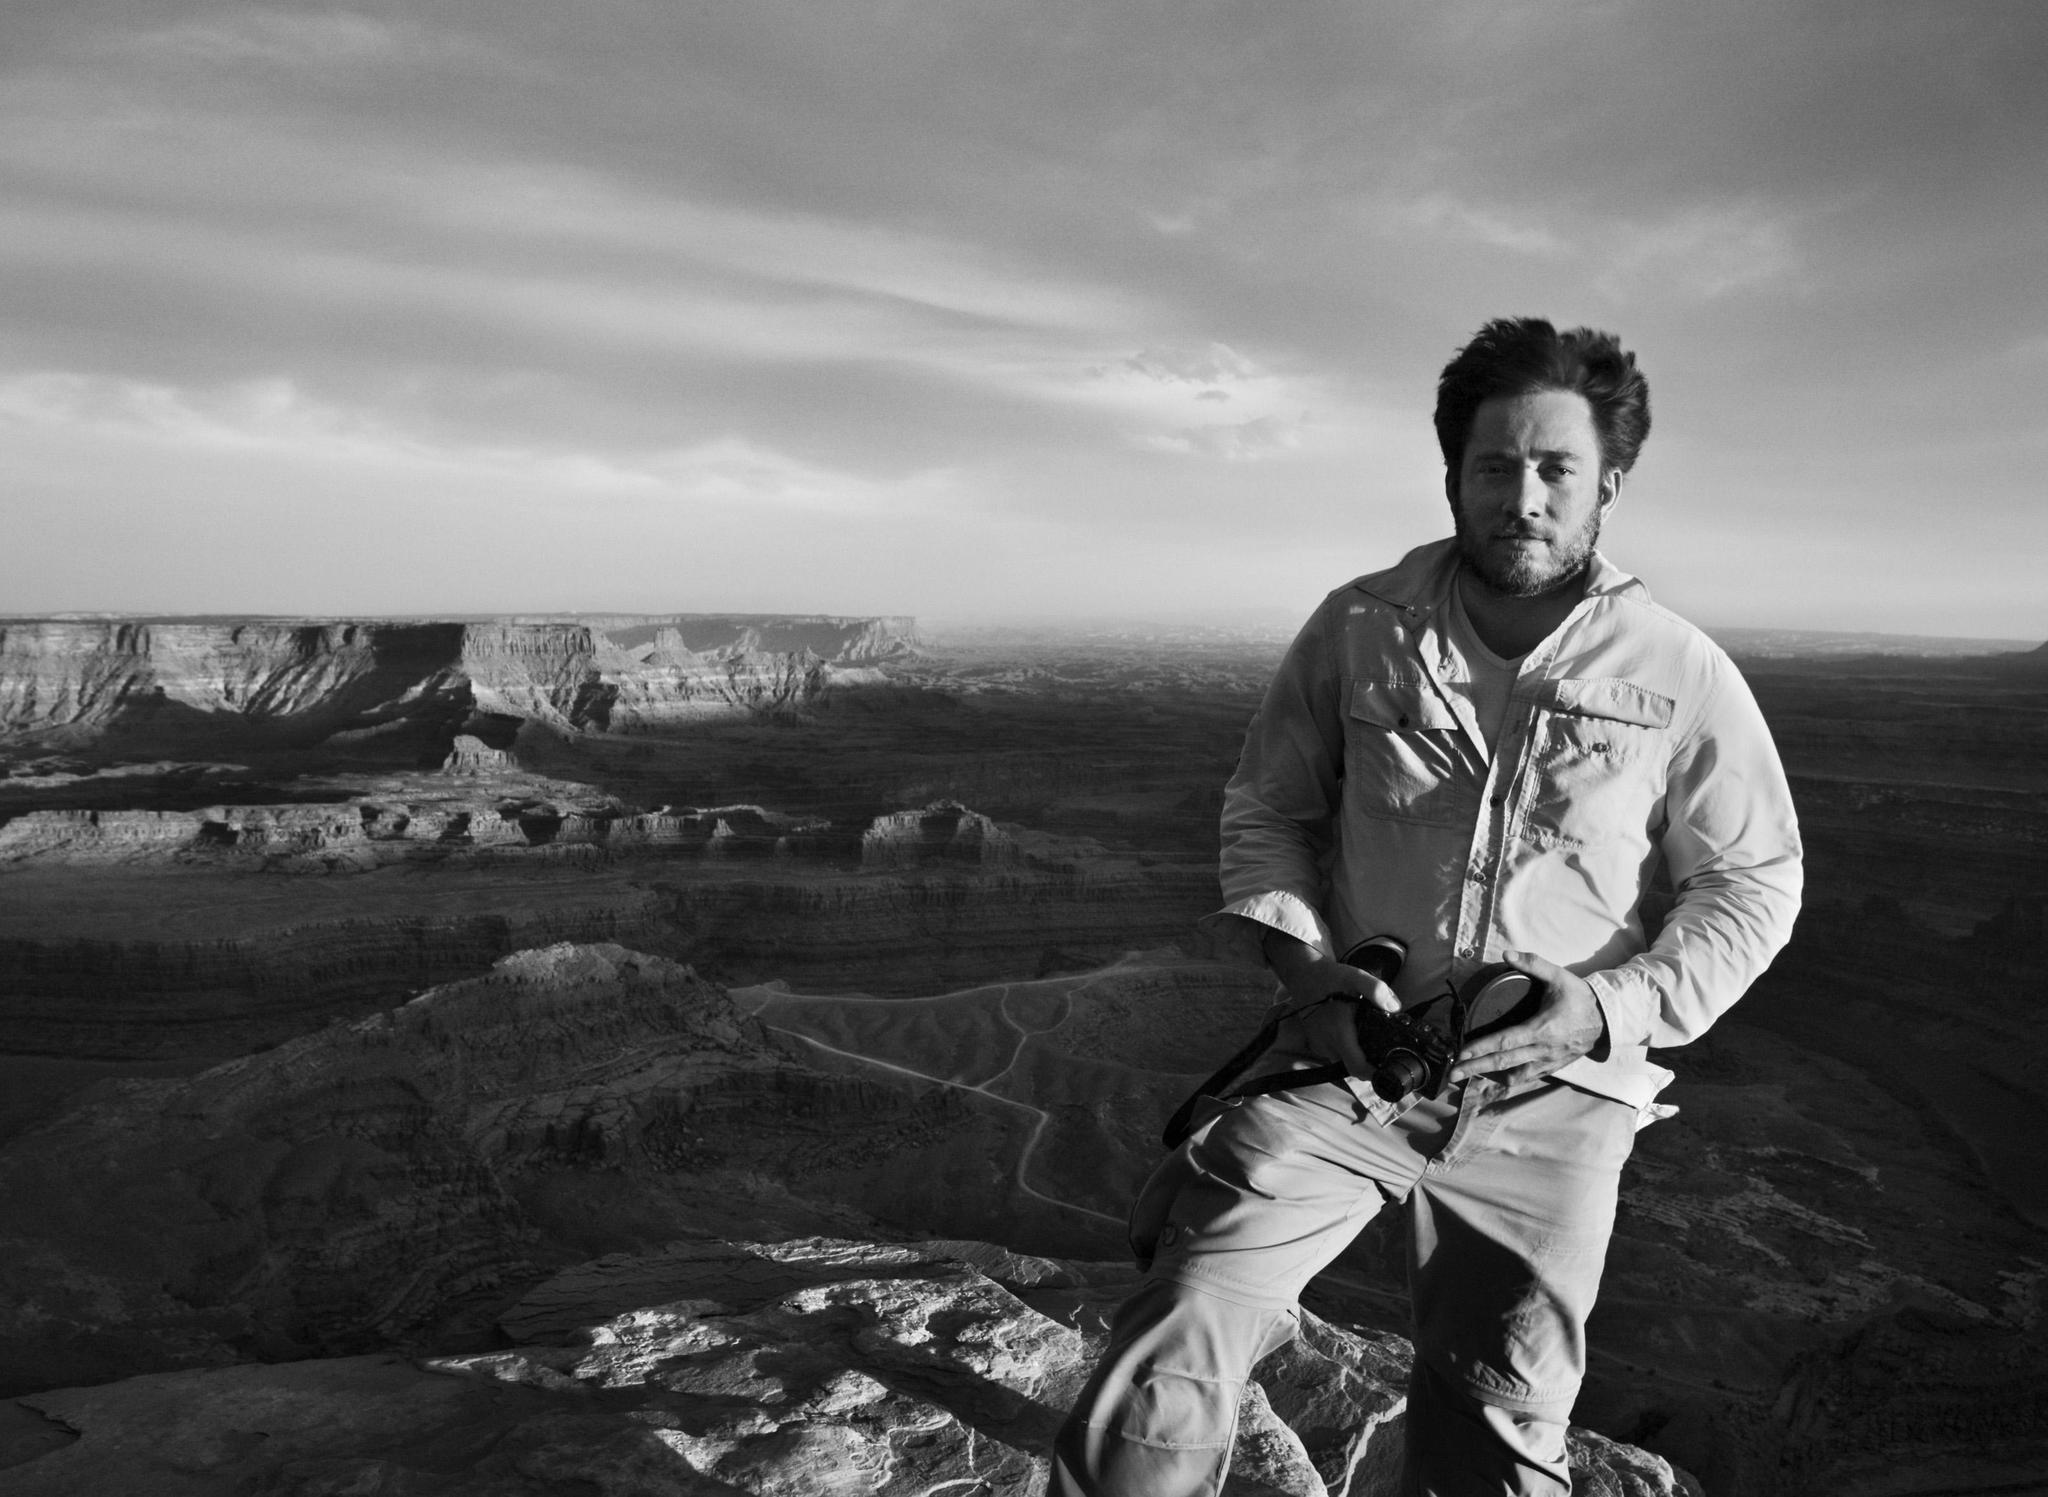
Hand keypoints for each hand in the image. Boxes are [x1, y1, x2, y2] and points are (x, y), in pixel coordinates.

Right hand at [1260, 928, 1397, 1078]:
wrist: (1302, 974)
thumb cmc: (1329, 977)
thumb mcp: (1356, 977)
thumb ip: (1376, 990)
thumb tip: (1395, 1007)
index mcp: (1339, 1033)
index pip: (1358, 1068)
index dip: (1376, 1074)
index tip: (1390, 1068)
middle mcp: (1327, 1044)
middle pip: (1354, 1067)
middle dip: (1370, 1063)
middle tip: (1385, 1049)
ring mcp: (1319, 1045)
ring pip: (1344, 1060)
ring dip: (1357, 1055)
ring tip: (1368, 1037)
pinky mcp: (1315, 1043)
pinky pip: (1335, 1053)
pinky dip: (1346, 1048)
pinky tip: (1352, 1032)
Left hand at [1447, 950, 1606, 1087]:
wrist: (1609, 1018)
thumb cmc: (1581, 996)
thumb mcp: (1559, 976)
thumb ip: (1533, 963)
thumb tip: (1506, 954)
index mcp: (1542, 1028)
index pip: (1505, 1042)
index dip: (1481, 1048)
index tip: (1461, 1053)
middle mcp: (1543, 1049)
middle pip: (1503, 1062)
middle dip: (1475, 1068)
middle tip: (1452, 1074)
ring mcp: (1549, 1061)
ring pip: (1515, 1074)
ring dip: (1490, 1076)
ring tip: (1468, 1075)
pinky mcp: (1555, 1066)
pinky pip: (1529, 1076)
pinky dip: (1511, 1078)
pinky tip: (1497, 1076)